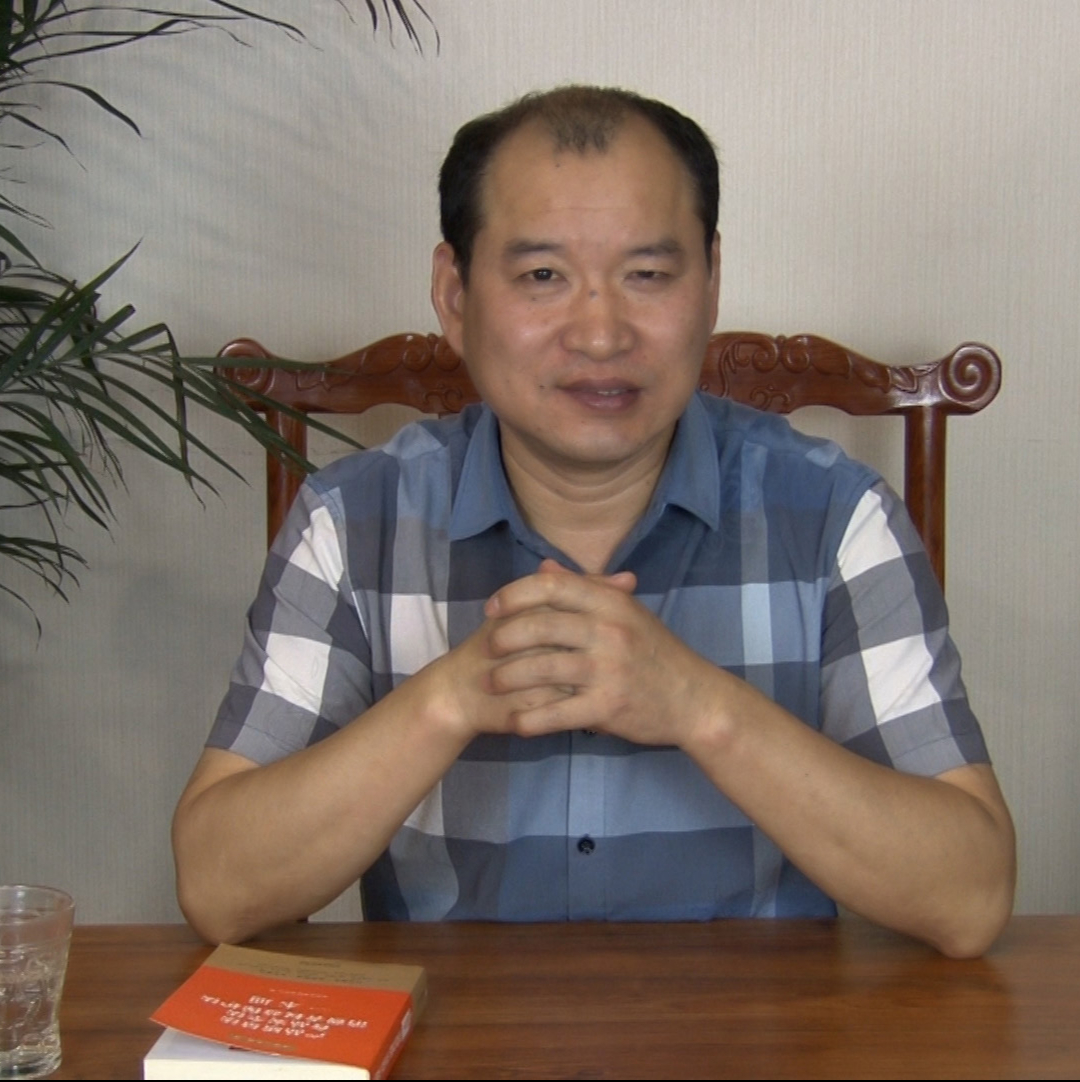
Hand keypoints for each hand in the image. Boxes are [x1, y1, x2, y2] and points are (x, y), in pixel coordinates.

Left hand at [479, 559, 717, 743]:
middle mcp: (609, 631)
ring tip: (490, 684)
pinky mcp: (608, 707)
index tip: (492, 609)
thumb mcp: (626, 612)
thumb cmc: (655, 653)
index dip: (514, 595)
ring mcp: (609, 670)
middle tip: (485, 649)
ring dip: (508, 678)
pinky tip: (515, 722)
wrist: (695, 700)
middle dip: (504, 638)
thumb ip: (584, 589)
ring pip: (542, 670)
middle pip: (540, 627)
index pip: (552, 588)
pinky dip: (530, 719)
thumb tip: (543, 568)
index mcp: (611, 603)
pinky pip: (557, 713)